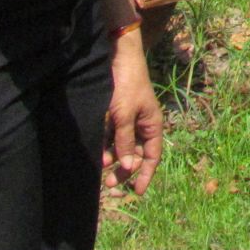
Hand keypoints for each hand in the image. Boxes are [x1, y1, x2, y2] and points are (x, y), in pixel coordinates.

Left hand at [104, 31, 163, 193]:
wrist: (117, 57)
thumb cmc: (126, 84)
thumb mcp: (125, 116)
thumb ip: (125, 142)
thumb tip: (128, 166)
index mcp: (151, 124)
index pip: (152, 156)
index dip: (146, 174)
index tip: (137, 192)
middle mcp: (142, 124)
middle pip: (136, 154)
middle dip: (124, 169)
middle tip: (110, 184)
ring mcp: (128, 118)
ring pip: (121, 146)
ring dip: (112, 157)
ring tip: (100, 163)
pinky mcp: (115, 113)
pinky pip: (112, 135)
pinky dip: (106, 144)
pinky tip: (97, 150)